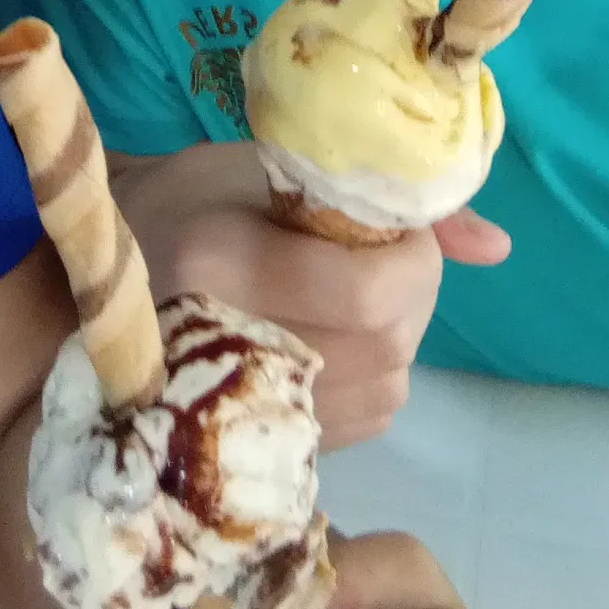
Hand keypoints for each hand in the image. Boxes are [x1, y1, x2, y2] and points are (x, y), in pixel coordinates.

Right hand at [112, 144, 507, 448]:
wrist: (110, 279)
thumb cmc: (190, 200)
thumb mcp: (266, 167)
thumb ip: (378, 197)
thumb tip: (498, 247)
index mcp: (219, 261)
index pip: (371, 291)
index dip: (413, 256)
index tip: (391, 224)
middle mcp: (230, 346)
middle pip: (389, 340)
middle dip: (411, 290)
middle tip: (377, 252)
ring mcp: (246, 408)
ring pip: (389, 381)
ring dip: (396, 330)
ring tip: (349, 291)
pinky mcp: (268, 442)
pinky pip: (372, 411)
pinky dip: (376, 367)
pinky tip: (333, 333)